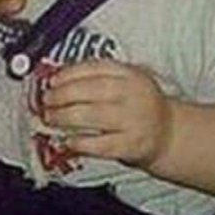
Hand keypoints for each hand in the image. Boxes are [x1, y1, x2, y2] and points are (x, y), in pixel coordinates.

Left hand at [41, 60, 171, 167]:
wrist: (168, 134)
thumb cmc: (136, 105)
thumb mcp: (122, 83)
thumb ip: (93, 78)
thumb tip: (53, 80)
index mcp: (130, 74)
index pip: (94, 68)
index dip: (67, 74)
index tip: (51, 80)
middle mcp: (134, 95)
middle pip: (90, 90)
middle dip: (61, 95)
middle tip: (46, 100)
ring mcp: (134, 120)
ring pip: (91, 116)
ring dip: (63, 117)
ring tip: (50, 118)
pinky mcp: (132, 145)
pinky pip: (100, 144)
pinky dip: (79, 142)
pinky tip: (68, 140)